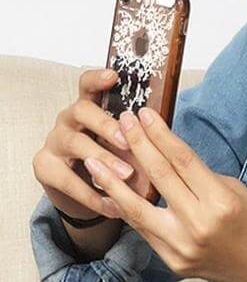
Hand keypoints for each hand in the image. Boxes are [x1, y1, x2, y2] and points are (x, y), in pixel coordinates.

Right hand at [31, 67, 151, 220]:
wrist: (83, 191)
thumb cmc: (112, 159)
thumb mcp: (125, 145)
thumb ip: (138, 137)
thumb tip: (166, 136)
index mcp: (90, 108)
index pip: (88, 85)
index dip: (98, 78)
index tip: (114, 76)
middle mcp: (69, 120)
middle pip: (82, 111)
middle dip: (106, 125)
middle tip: (129, 141)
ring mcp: (54, 142)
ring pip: (75, 144)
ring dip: (103, 159)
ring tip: (127, 175)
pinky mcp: (45, 167)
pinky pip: (67, 179)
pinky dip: (93, 194)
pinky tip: (113, 205)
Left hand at [84, 105, 246, 281]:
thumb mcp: (236, 191)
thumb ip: (200, 177)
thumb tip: (166, 157)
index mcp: (220, 202)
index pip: (182, 159)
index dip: (159, 134)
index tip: (143, 114)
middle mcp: (198, 224)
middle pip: (159, 177)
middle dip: (138, 145)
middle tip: (122, 123)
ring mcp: (182, 246)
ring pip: (137, 209)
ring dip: (112, 183)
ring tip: (93, 161)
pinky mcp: (173, 261)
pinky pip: (144, 231)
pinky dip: (127, 211)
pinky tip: (112, 194)